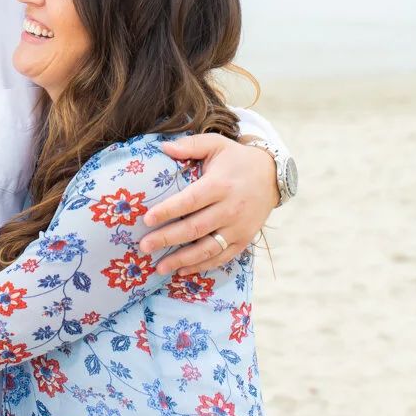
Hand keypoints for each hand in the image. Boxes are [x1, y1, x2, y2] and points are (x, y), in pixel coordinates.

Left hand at [138, 134, 277, 274]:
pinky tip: (182, 271)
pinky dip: (202, 266)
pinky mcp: (244, 240)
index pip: (190, 201)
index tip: (147, 219)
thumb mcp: (216, 144)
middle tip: (144, 246)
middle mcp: (230, 208)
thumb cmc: (236, 158)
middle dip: (168, 238)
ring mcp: (239, 227)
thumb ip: (190, 145)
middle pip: (195, 228)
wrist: (271, 175)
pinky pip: (222, 257)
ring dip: (182, 260)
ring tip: (159, 267)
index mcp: (220, 185)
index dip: (168, 211)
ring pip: (208, 248)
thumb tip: (163, 146)